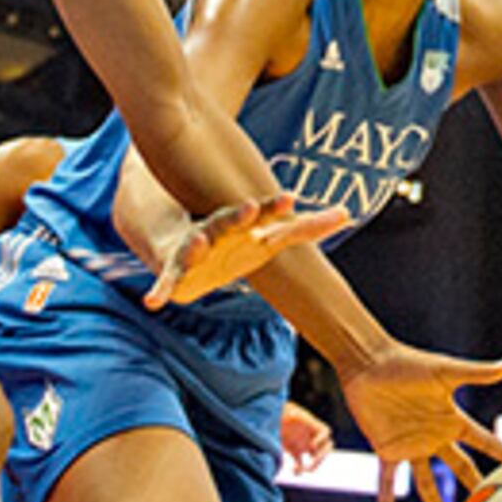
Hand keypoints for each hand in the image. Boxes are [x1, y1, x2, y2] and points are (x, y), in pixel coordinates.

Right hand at [141, 195, 348, 311]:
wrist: (184, 240)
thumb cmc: (238, 239)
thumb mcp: (272, 235)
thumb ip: (307, 227)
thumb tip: (348, 214)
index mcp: (242, 222)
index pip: (262, 212)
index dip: (275, 207)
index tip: (290, 199)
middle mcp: (217, 229)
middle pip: (227, 220)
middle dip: (237, 215)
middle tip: (249, 208)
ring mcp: (195, 247)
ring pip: (195, 244)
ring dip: (197, 243)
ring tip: (199, 243)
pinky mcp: (176, 270)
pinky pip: (166, 280)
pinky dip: (161, 289)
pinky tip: (153, 302)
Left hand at [278, 401, 333, 473]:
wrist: (268, 415)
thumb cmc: (279, 410)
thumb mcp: (285, 410)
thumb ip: (290, 413)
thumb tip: (293, 415)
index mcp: (311, 424)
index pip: (325, 431)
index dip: (322, 439)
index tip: (311, 446)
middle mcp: (310, 434)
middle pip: (326, 447)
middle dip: (321, 456)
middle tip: (312, 462)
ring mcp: (303, 443)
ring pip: (316, 457)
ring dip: (313, 465)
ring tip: (303, 470)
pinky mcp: (295, 451)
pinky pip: (302, 463)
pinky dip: (300, 469)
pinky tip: (294, 471)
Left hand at [333, 342, 501, 501]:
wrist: (369, 362)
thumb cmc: (407, 362)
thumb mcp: (445, 371)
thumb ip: (478, 373)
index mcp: (451, 419)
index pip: (484, 442)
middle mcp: (434, 436)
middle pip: (460, 467)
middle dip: (475, 485)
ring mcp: (410, 446)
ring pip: (425, 482)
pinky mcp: (387, 450)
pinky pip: (388, 483)